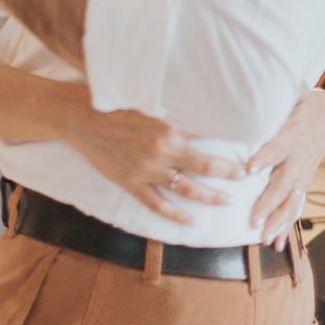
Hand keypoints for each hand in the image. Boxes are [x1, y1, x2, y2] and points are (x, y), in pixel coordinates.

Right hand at [66, 88, 243, 225]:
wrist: (81, 118)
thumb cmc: (114, 105)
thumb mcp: (148, 103)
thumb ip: (173, 114)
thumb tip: (198, 115)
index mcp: (168, 129)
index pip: (207, 141)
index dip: (227, 150)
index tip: (243, 155)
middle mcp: (162, 152)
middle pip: (204, 168)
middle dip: (227, 175)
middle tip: (243, 178)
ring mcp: (146, 170)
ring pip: (186, 189)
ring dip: (209, 196)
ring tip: (225, 200)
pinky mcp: (131, 183)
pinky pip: (157, 204)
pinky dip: (175, 215)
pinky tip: (189, 221)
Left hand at [248, 85, 324, 248]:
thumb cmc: (297, 103)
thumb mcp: (287, 93)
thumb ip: (267, 93)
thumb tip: (243, 82)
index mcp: (290, 134)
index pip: (275, 147)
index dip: (263, 158)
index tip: (248, 169)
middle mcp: (296, 158)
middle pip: (282, 183)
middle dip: (267, 203)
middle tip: (253, 220)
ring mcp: (301, 174)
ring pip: (290, 201)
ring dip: (277, 222)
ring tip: (264, 239)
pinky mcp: (301, 183)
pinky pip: (294, 208)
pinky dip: (286, 226)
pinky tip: (276, 244)